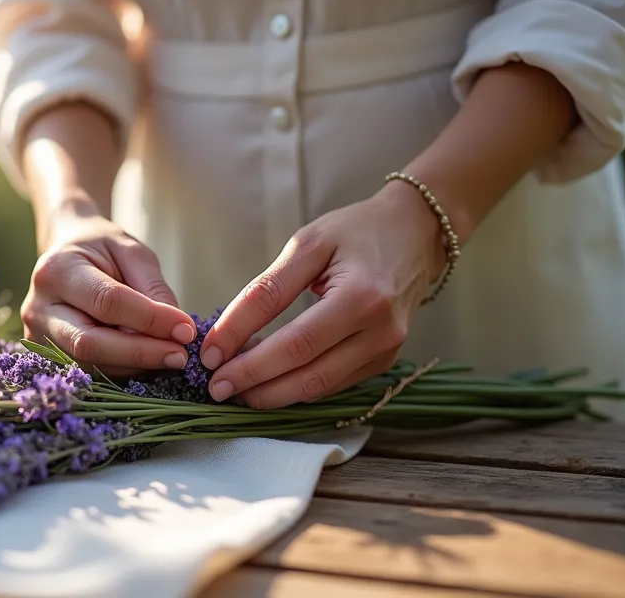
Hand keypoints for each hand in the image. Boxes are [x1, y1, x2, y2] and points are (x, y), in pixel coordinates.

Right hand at [21, 209, 198, 373]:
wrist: (66, 253)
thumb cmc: (101, 248)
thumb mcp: (131, 252)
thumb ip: (153, 287)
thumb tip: (177, 330)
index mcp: (57, 270)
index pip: (107, 302)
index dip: (149, 319)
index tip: (186, 329)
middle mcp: (39, 307)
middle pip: (91, 343)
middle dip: (141, 353)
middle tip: (180, 355)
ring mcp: (37, 336)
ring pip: (91, 364)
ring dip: (135, 365)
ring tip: (169, 354)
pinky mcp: (46, 356)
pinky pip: (89, 371)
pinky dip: (122, 369)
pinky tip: (146, 359)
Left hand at [199, 180, 446, 407]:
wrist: (415, 234)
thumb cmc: (356, 231)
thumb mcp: (308, 244)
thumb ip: (267, 289)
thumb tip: (224, 337)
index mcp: (363, 297)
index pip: (294, 339)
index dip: (247, 354)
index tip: (209, 359)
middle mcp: (380, 332)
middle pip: (308, 373)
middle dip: (256, 384)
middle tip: (215, 386)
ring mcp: (386, 352)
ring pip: (320, 388)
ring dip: (272, 393)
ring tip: (235, 386)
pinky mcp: (384, 362)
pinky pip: (333, 385)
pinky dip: (296, 386)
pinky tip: (267, 378)